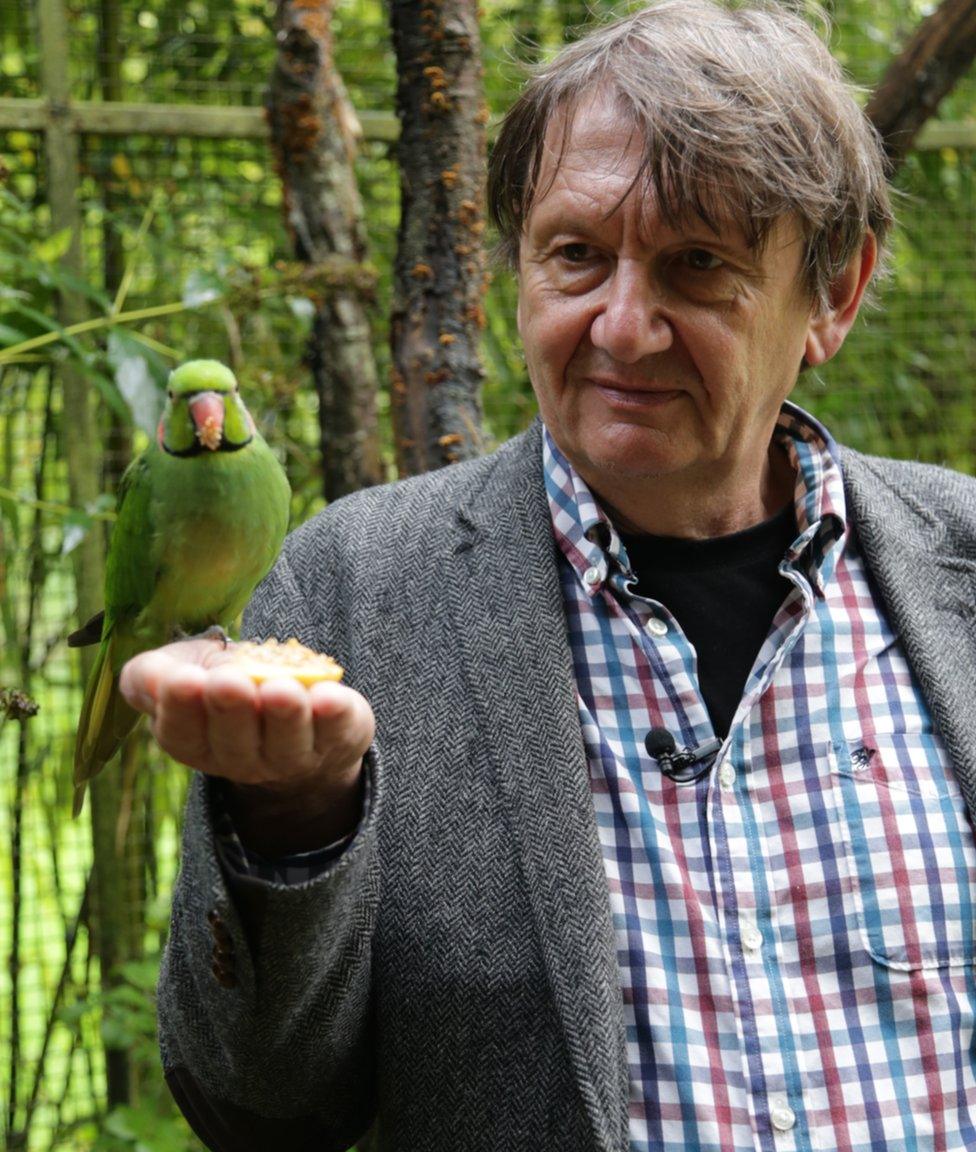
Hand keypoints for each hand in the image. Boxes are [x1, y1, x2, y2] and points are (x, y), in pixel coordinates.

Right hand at [120, 637, 374, 852]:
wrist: (292, 698)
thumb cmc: (225, 680)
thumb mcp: (180, 669)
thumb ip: (152, 676)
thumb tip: (152, 679)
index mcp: (194, 742)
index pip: (180, 734)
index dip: (180, 709)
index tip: (183, 679)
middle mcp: (242, 759)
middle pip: (234, 743)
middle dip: (231, 710)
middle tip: (228, 682)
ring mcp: (294, 756)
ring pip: (287, 743)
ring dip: (284, 716)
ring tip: (280, 690)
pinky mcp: (339, 739)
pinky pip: (337, 731)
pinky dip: (334, 714)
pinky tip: (330, 696)